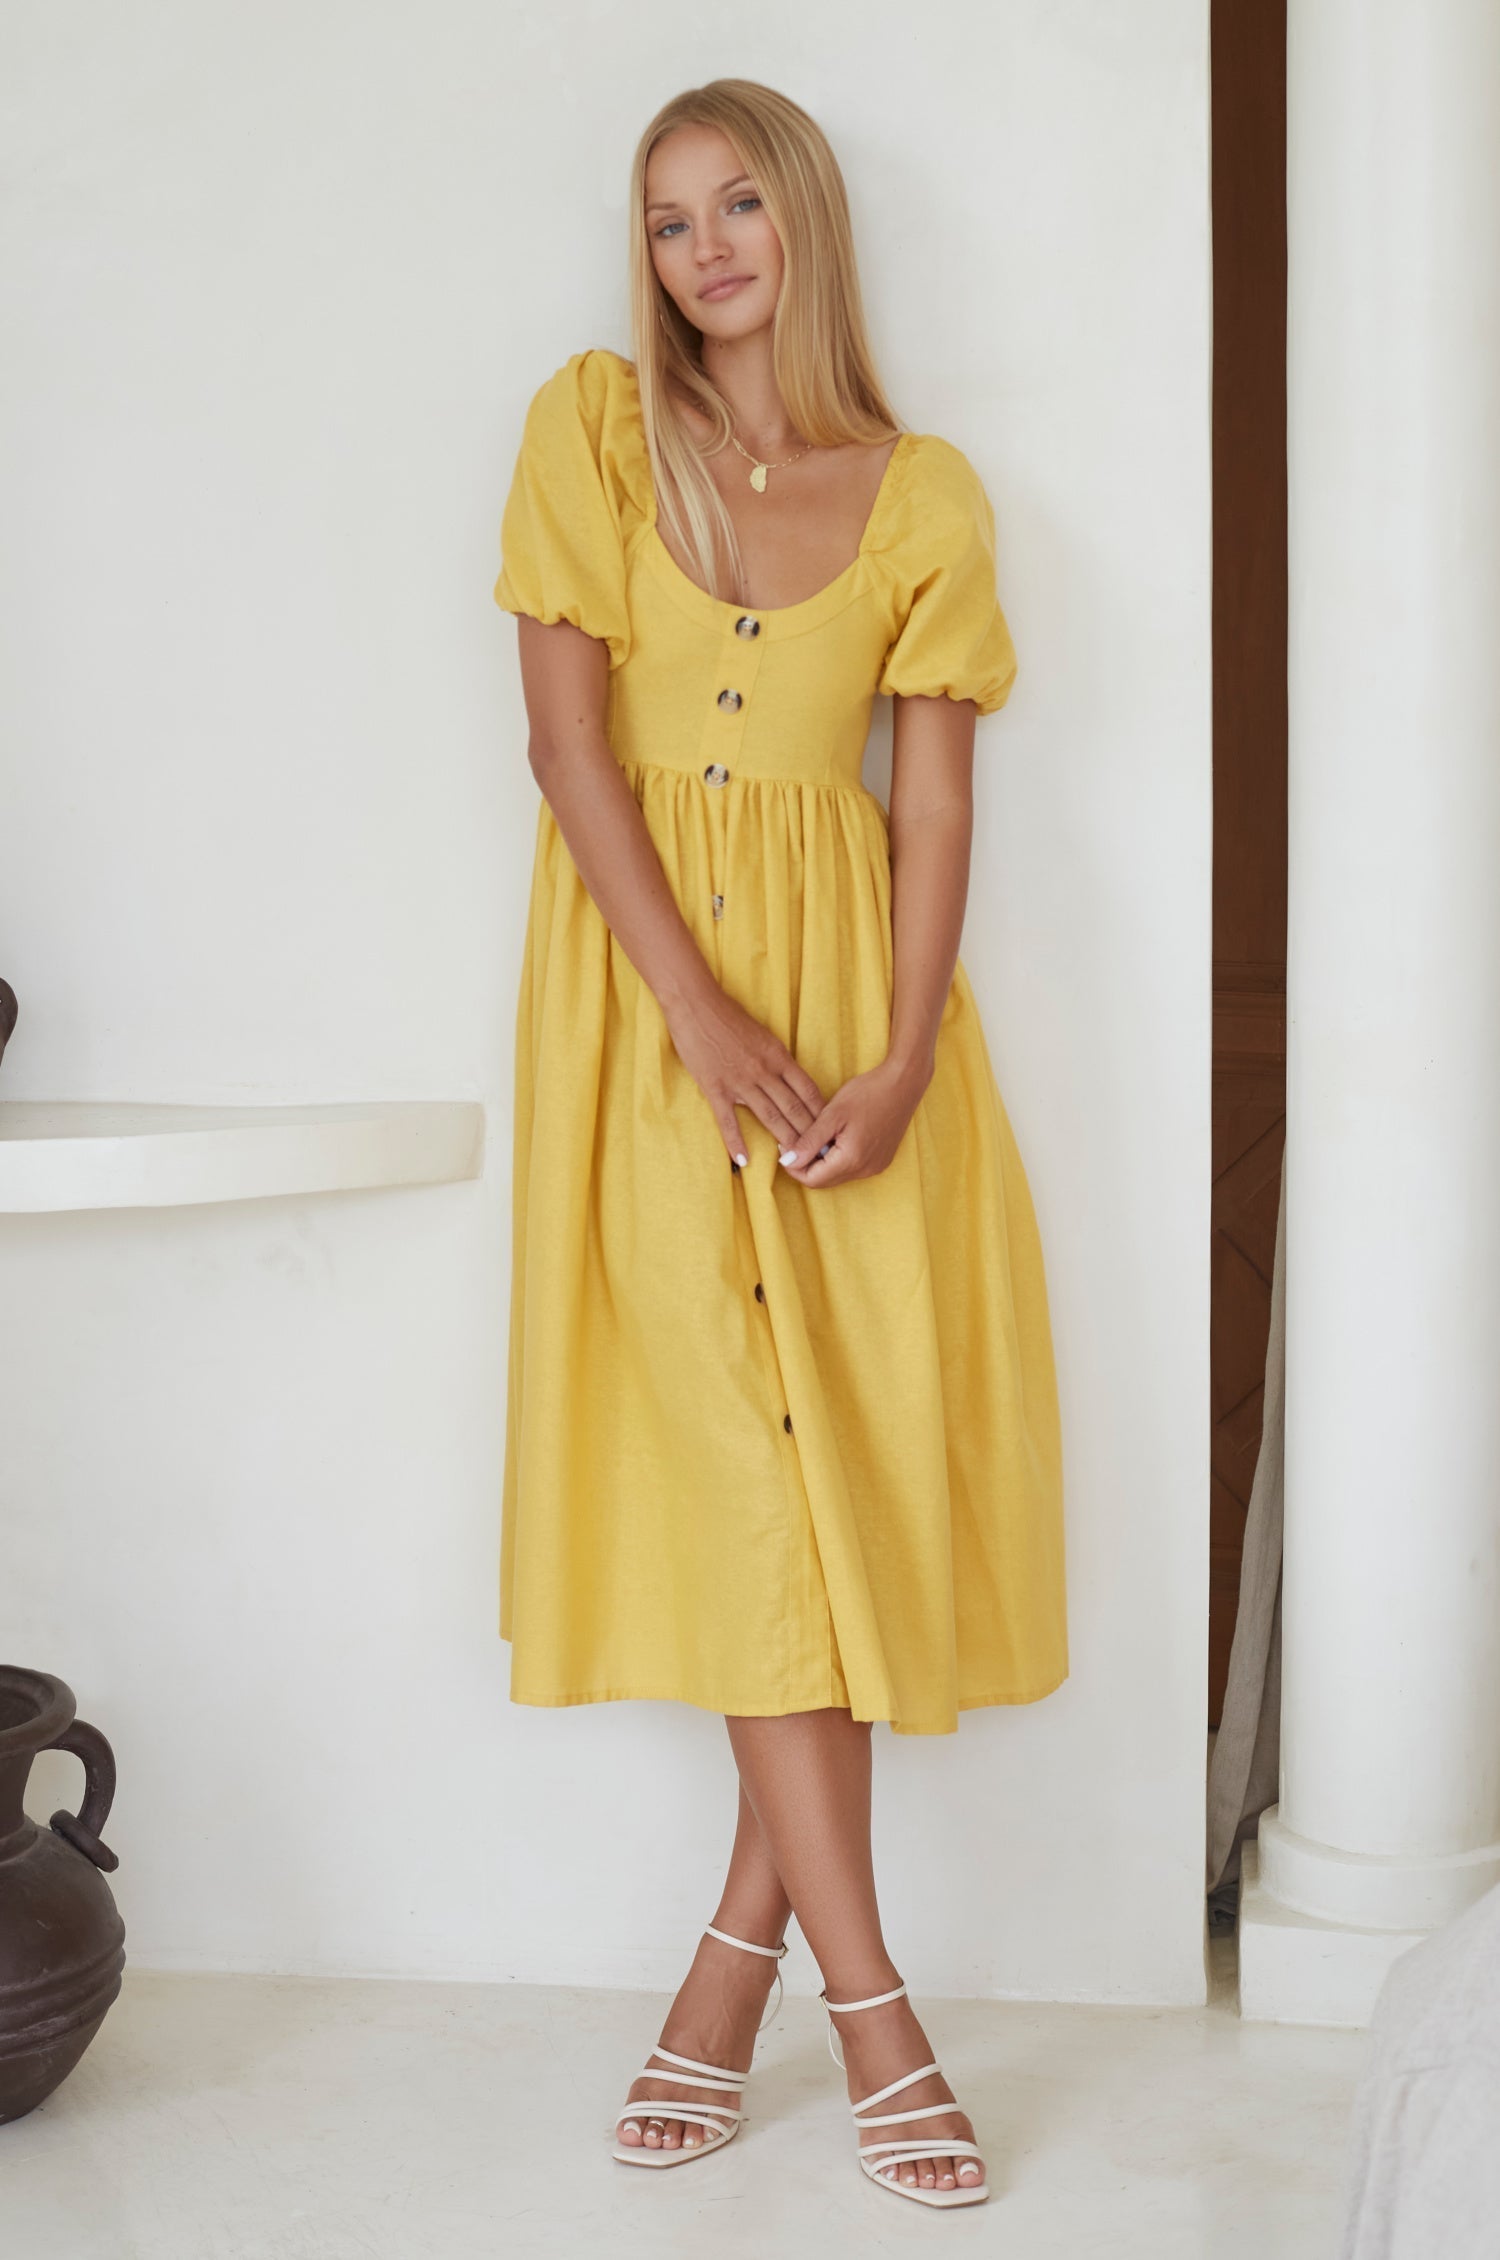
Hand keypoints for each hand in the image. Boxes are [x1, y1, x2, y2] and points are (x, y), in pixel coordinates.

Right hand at [664, 984, 824, 1165]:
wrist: (697, 1004)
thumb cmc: (728, 1015)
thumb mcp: (763, 1034)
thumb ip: (776, 1057)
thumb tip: (788, 1077)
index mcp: (778, 1055)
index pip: (808, 1090)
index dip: (821, 1112)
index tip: (830, 1129)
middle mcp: (765, 1071)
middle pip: (794, 1108)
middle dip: (810, 1134)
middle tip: (821, 1154)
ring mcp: (740, 1081)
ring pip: (769, 1117)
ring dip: (784, 1141)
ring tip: (795, 1162)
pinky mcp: (716, 1088)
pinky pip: (728, 1121)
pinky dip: (736, 1142)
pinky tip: (743, 1161)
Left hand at [775, 1055, 933, 1189]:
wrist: (903, 1084)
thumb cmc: (868, 1093)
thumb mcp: (832, 1114)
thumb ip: (809, 1141)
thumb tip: (788, 1161)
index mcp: (851, 1159)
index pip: (812, 1180)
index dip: (794, 1167)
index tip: (786, 1146)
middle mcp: (865, 1170)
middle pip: (824, 1181)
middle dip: (806, 1165)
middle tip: (798, 1140)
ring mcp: (876, 1167)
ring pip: (837, 1175)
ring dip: (822, 1162)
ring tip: (817, 1135)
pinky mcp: (881, 1161)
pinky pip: (852, 1168)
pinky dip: (838, 1159)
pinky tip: (836, 1137)